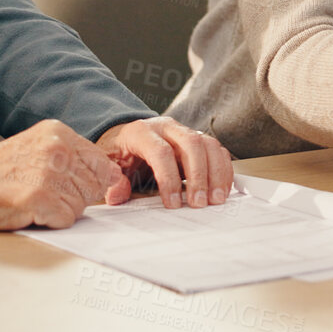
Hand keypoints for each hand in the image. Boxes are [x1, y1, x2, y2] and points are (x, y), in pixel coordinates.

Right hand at [0, 120, 126, 229]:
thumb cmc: (1, 170)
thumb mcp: (40, 147)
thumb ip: (74, 157)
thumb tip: (112, 176)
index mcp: (59, 134)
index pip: (102, 164)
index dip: (93, 183)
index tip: (75, 187)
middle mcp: (57, 149)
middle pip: (94, 187)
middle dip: (75, 198)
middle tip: (46, 194)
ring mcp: (49, 173)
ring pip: (81, 205)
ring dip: (62, 210)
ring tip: (36, 200)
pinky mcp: (40, 198)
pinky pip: (66, 219)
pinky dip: (51, 221)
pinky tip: (31, 210)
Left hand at [96, 116, 233, 208]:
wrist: (126, 137)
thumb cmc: (120, 152)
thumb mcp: (109, 165)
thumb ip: (112, 180)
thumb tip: (118, 193)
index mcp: (142, 132)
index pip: (160, 151)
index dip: (168, 178)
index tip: (172, 203)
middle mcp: (167, 128)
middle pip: (191, 144)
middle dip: (198, 176)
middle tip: (199, 203)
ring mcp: (185, 132)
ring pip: (208, 145)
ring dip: (216, 173)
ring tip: (216, 199)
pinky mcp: (198, 141)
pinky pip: (217, 150)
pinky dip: (224, 170)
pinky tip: (222, 189)